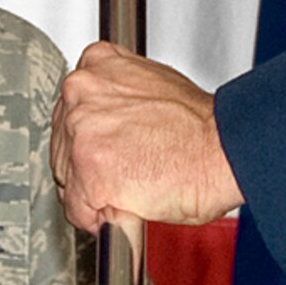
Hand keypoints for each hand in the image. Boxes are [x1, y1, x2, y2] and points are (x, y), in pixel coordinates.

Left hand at [51, 44, 242, 232]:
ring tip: (131, 186)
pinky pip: (79, 210)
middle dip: (87, 165)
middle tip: (124, 172)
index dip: (90, 138)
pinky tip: (125, 206)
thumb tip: (106, 124)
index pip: (70, 110)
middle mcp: (82, 92)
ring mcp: (82, 132)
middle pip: (63, 143)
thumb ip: (116, 99)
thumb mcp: (150, 86)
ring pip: (67, 177)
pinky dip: (99, 219)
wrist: (222, 150)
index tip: (106, 150)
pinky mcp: (90, 174)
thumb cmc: (199, 126)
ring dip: (93, 191)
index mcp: (96, 64)